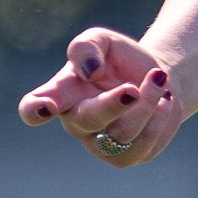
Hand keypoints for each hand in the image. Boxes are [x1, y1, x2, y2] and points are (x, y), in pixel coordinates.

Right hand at [18, 27, 182, 166]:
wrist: (158, 78)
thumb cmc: (119, 59)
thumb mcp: (102, 40)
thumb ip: (87, 47)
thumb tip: (88, 71)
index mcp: (61, 94)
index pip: (33, 108)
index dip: (34, 110)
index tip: (46, 107)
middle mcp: (76, 123)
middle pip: (88, 119)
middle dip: (113, 103)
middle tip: (133, 88)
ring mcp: (100, 145)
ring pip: (122, 133)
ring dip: (147, 104)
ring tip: (158, 79)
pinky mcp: (127, 157)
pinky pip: (143, 145)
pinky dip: (159, 119)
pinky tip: (164, 101)